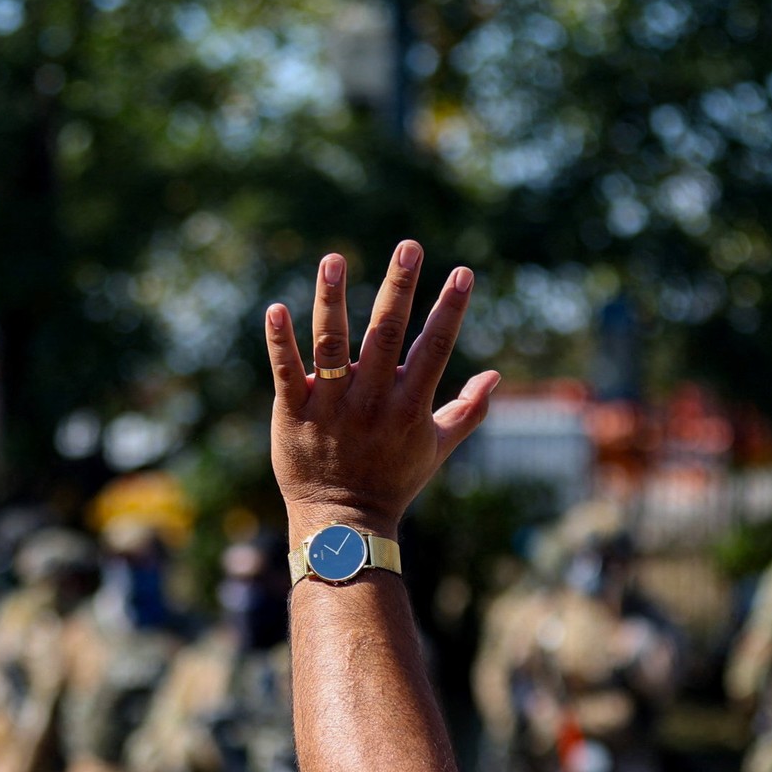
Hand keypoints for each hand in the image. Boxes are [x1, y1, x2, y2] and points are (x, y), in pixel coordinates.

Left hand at [264, 240, 500, 537]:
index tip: (463, 273)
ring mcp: (331, 407)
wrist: (342, 524)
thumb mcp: (437, 448)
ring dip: (333, 300)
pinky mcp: (293, 414)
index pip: (435, 348)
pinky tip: (276, 309)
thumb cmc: (393, 481)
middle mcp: (372, 401)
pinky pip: (285, 373)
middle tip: (409, 247)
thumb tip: (496, 375)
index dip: (450, 310)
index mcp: (409, 406)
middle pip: (387, 335)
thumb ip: (467, 410)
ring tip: (333, 260)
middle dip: (399, 289)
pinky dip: (280, 342)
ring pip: (331, 346)